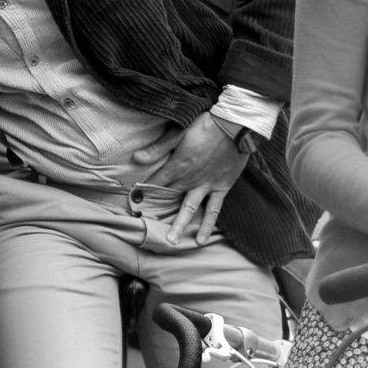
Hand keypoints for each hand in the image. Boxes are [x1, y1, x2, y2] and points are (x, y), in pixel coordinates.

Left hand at [132, 112, 248, 245]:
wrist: (235, 125)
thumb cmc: (205, 125)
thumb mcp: (178, 132)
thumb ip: (158, 148)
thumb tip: (136, 158)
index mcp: (177, 165)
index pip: (155, 182)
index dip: (142, 193)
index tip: (131, 203)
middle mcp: (189, 179)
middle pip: (169, 199)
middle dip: (156, 213)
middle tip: (145, 229)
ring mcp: (206, 186)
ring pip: (189, 210)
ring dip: (179, 226)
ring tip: (171, 242)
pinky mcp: (221, 187)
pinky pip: (213, 210)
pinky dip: (207, 224)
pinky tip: (200, 239)